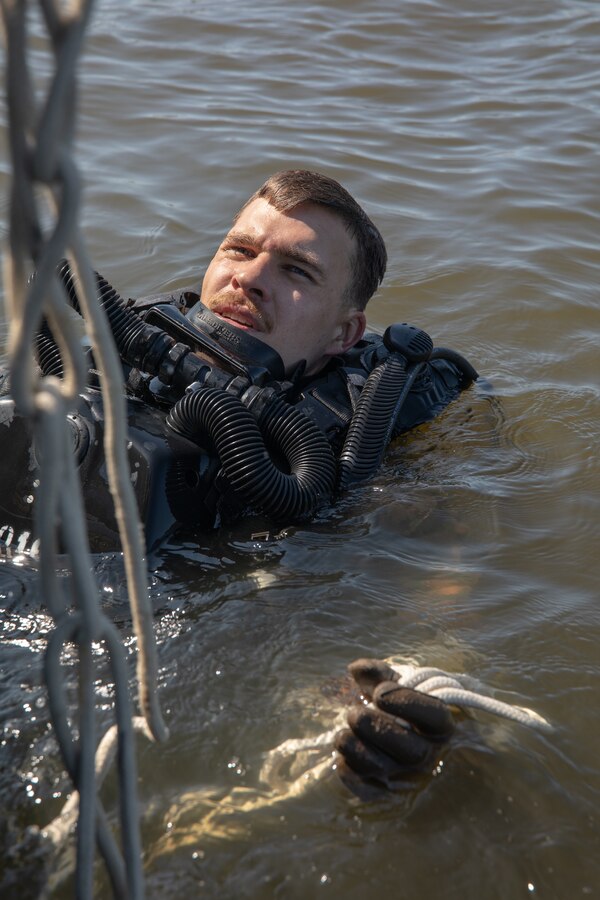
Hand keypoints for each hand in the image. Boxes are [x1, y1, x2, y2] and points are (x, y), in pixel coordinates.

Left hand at [334, 659, 453, 793]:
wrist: (401, 734)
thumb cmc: (400, 705)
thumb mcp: (397, 685)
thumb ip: (379, 674)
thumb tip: (356, 669)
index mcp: (439, 724)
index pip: (433, 715)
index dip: (405, 702)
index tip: (379, 693)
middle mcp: (428, 753)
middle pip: (410, 750)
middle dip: (376, 729)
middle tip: (354, 714)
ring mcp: (408, 776)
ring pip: (386, 769)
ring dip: (357, 750)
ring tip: (342, 734)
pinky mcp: (386, 792)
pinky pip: (370, 791)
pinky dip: (352, 777)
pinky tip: (341, 760)